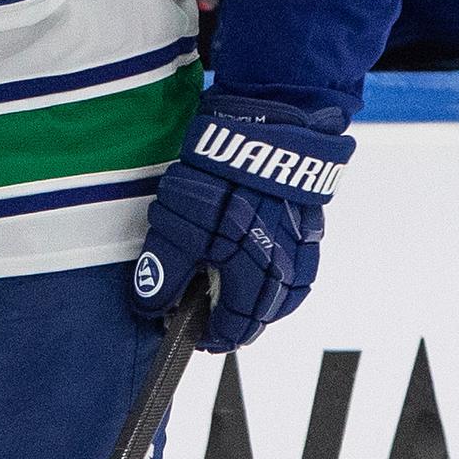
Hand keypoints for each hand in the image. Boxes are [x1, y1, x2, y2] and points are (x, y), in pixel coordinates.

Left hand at [131, 93, 352, 352]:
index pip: (234, 327)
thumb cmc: (223, 173)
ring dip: (257, 302)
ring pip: (282, 294)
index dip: (211, 336)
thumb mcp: (178, 222)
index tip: (192, 336)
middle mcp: (284, 269)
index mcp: (253, 275)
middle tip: (208, 322)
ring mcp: (301, 246)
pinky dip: (277, 277)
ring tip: (231, 298)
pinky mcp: (308, 222)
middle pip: (260, 315)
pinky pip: (297, 266)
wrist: (270, 122)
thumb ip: (163, 268)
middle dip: (233, 322)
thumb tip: (149, 304)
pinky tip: (260, 267)